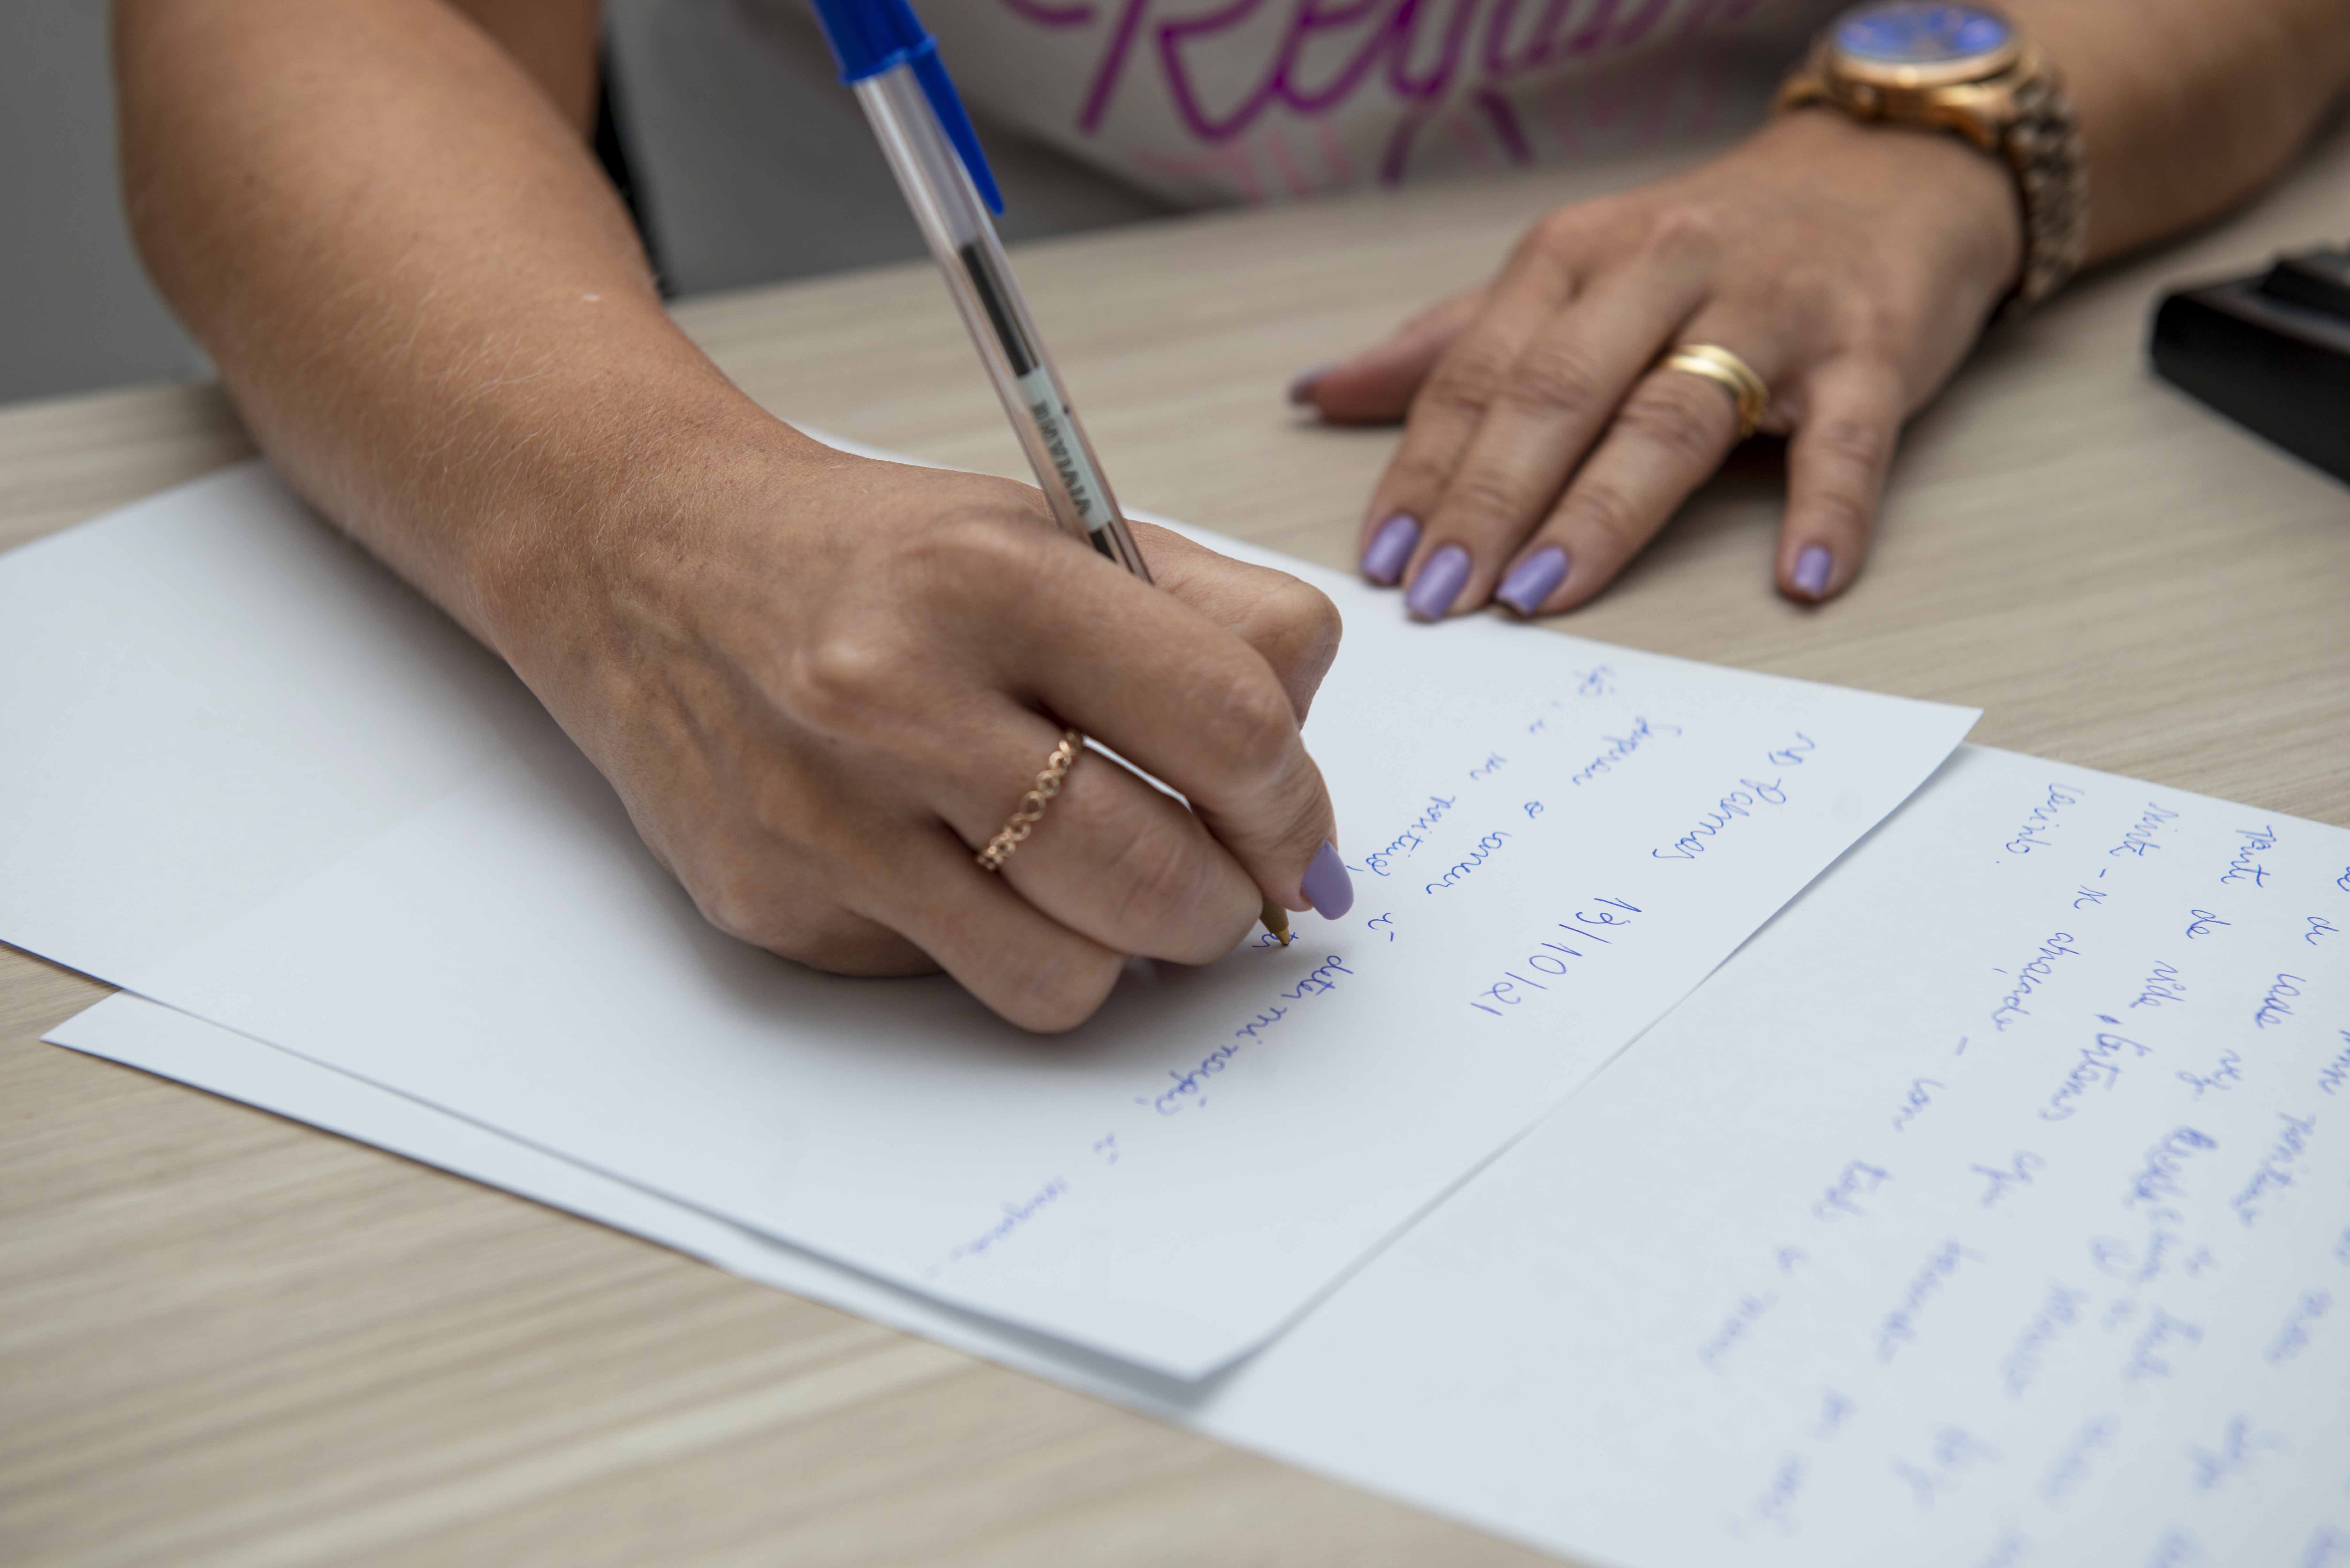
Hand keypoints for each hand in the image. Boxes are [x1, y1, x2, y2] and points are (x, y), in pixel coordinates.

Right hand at [485, 440, 1348, 1031]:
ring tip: (1106, 887)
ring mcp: (823, 820)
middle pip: (1153, 877)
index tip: (1298, 829)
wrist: (647, 564)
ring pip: (1063, 977)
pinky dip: (994, 943)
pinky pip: (951, 983)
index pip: (1226, 722)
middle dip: (1226, 904)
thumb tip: (1304, 791)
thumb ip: (1216, 626)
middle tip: (1228, 885)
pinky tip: (962, 867)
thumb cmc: (879, 559)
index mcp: (989, 577)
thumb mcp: (1055, 532)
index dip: (1295, 801)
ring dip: (1121, 953)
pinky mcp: (773, 908)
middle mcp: (893, 698)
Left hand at [1295, 109, 2024, 614]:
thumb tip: (1321, 393)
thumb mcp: (1567, 274)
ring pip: (1673, 417)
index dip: (1423, 472)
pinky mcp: (1871, 350)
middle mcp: (1662, 274)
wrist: (1888, 173)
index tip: (1382, 563)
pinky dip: (1827, 510)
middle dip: (1489, 501)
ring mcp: (1772, 312)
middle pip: (1559, 395)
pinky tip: (1800, 580)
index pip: (1478, 376)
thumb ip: (1449, 343)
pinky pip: (1846, 438)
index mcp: (1574, 259)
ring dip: (1602, 513)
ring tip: (1542, 595)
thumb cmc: (1705, 247)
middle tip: (1441, 597)